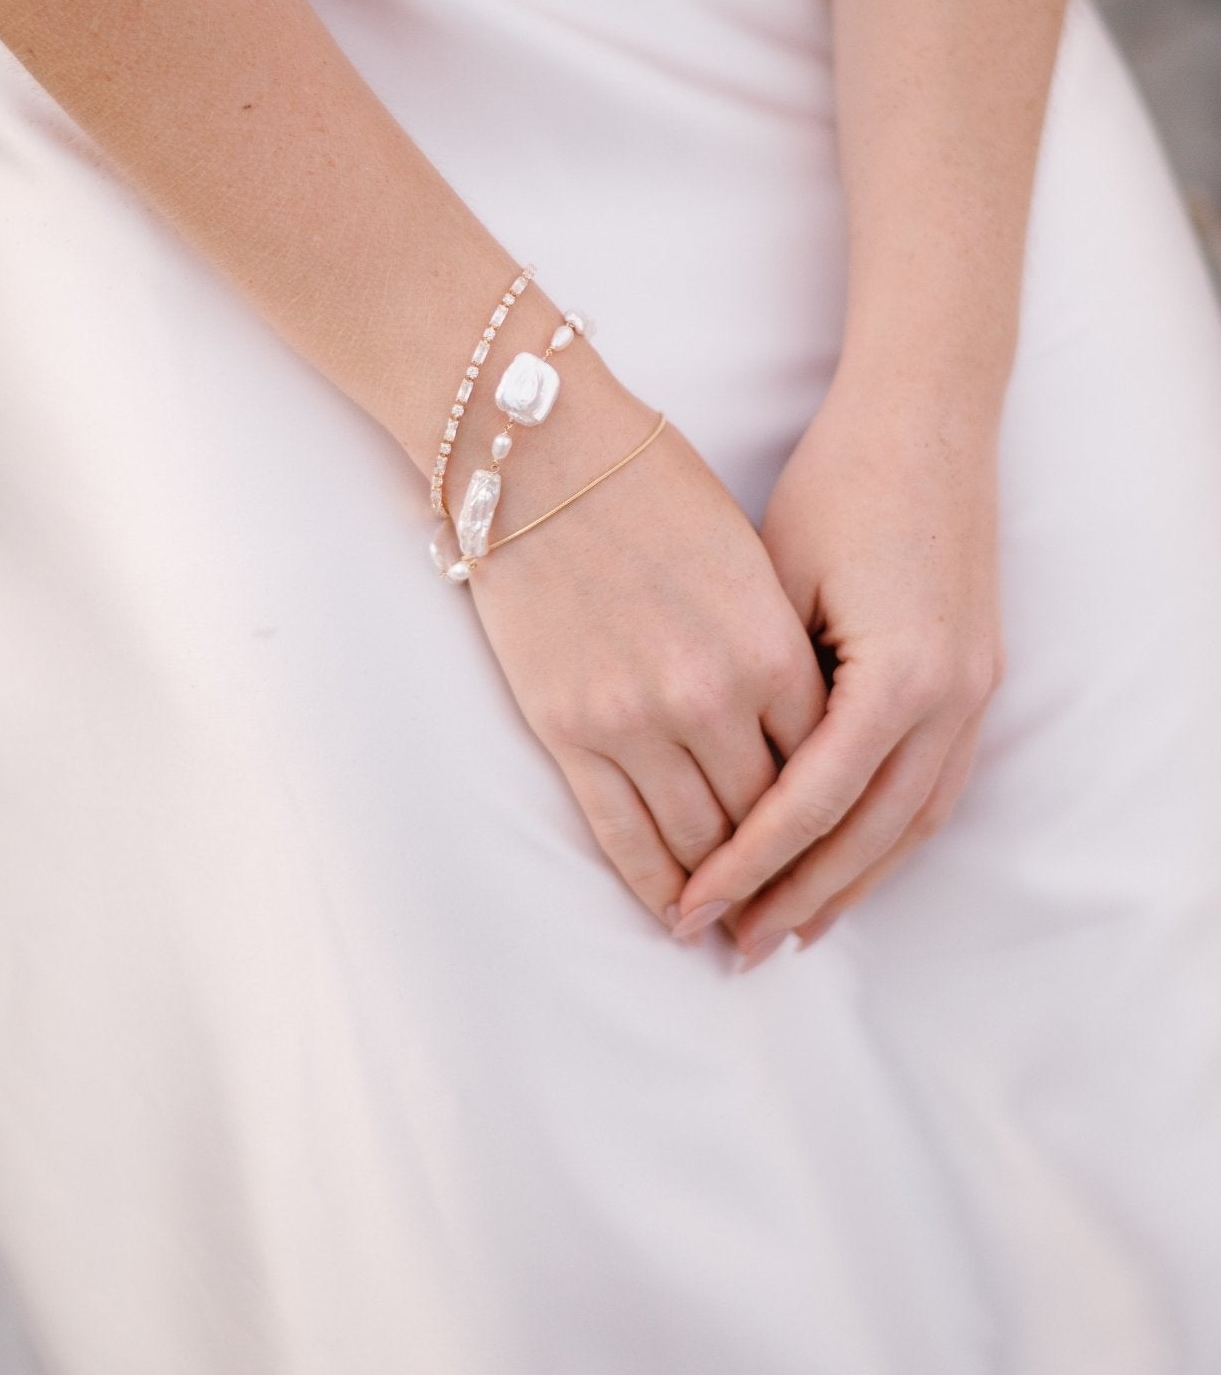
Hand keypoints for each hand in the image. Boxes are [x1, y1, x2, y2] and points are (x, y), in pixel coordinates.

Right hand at [460, 351, 828, 929]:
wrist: (536, 451)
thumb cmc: (648, 482)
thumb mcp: (745, 557)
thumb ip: (778, 644)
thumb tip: (798, 722)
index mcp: (769, 647)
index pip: (821, 762)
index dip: (831, 811)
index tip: (837, 844)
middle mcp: (711, 697)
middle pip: (768, 814)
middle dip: (786, 869)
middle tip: (799, 912)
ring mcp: (636, 720)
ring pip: (700, 839)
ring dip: (724, 888)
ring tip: (738, 923)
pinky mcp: (569, 730)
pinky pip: (622, 835)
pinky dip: (654, 884)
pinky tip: (673, 913)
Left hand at [670, 364, 1006, 959]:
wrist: (930, 416)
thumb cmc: (839, 484)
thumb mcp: (777, 582)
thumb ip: (763, 687)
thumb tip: (720, 785)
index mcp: (896, 674)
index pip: (811, 803)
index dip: (749, 863)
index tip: (693, 905)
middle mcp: (949, 696)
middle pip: (869, 834)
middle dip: (800, 896)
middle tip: (736, 947)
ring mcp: (975, 691)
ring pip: (913, 823)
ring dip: (853, 882)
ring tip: (792, 927)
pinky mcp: (977, 679)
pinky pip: (936, 788)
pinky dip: (892, 837)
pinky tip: (851, 865)